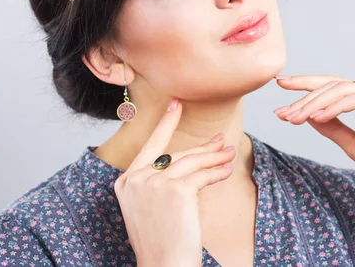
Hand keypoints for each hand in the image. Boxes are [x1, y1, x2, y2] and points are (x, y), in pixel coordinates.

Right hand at [114, 97, 235, 266]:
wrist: (163, 266)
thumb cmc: (161, 241)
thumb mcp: (151, 206)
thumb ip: (160, 181)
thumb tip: (191, 159)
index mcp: (126, 182)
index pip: (150, 146)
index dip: (165, 123)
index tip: (176, 104)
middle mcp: (136, 179)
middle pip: (175, 154)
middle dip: (201, 148)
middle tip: (220, 139)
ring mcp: (154, 183)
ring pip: (191, 162)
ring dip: (214, 157)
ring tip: (229, 153)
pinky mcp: (176, 190)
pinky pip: (203, 175)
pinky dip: (217, 172)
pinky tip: (227, 171)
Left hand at [273, 75, 354, 201]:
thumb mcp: (353, 145)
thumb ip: (333, 127)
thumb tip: (307, 114)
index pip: (333, 86)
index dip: (306, 86)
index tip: (280, 89)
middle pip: (333, 84)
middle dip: (303, 94)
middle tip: (280, 109)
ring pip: (340, 90)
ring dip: (313, 104)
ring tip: (293, 117)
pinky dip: (333, 107)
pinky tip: (316, 117)